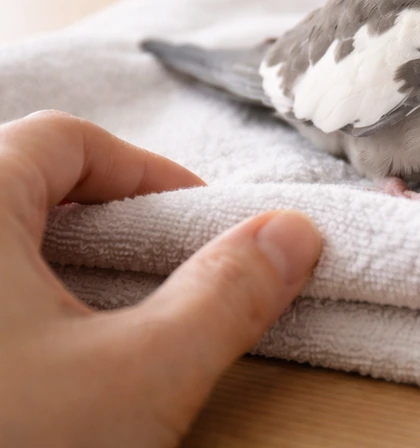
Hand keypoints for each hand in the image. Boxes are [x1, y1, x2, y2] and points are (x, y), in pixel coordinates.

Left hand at [0, 111, 321, 446]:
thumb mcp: (138, 379)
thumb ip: (229, 295)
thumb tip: (293, 234)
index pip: (66, 139)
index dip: (146, 172)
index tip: (196, 226)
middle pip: (20, 182)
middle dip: (102, 222)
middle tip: (152, 276)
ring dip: (52, 266)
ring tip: (97, 325)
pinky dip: (13, 306)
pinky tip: (36, 365)